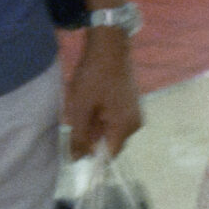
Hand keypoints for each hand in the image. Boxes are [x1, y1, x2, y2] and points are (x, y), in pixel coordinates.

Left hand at [63, 29, 141, 158]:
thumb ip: (79, 137)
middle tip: (75, 119)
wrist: (109, 47)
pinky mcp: (131, 102)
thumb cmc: (94, 78)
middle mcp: (135, 123)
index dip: (91, 155)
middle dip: (91, 136)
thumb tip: (76, 160)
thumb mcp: (81, 109)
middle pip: (110, 142)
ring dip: (94, 124)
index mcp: (125, 127)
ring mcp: (135, 111)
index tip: (74, 147)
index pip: (109, 155)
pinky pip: (114, 118)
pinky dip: (100, 115)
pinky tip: (90, 100)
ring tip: (82, 106)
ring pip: (110, 129)